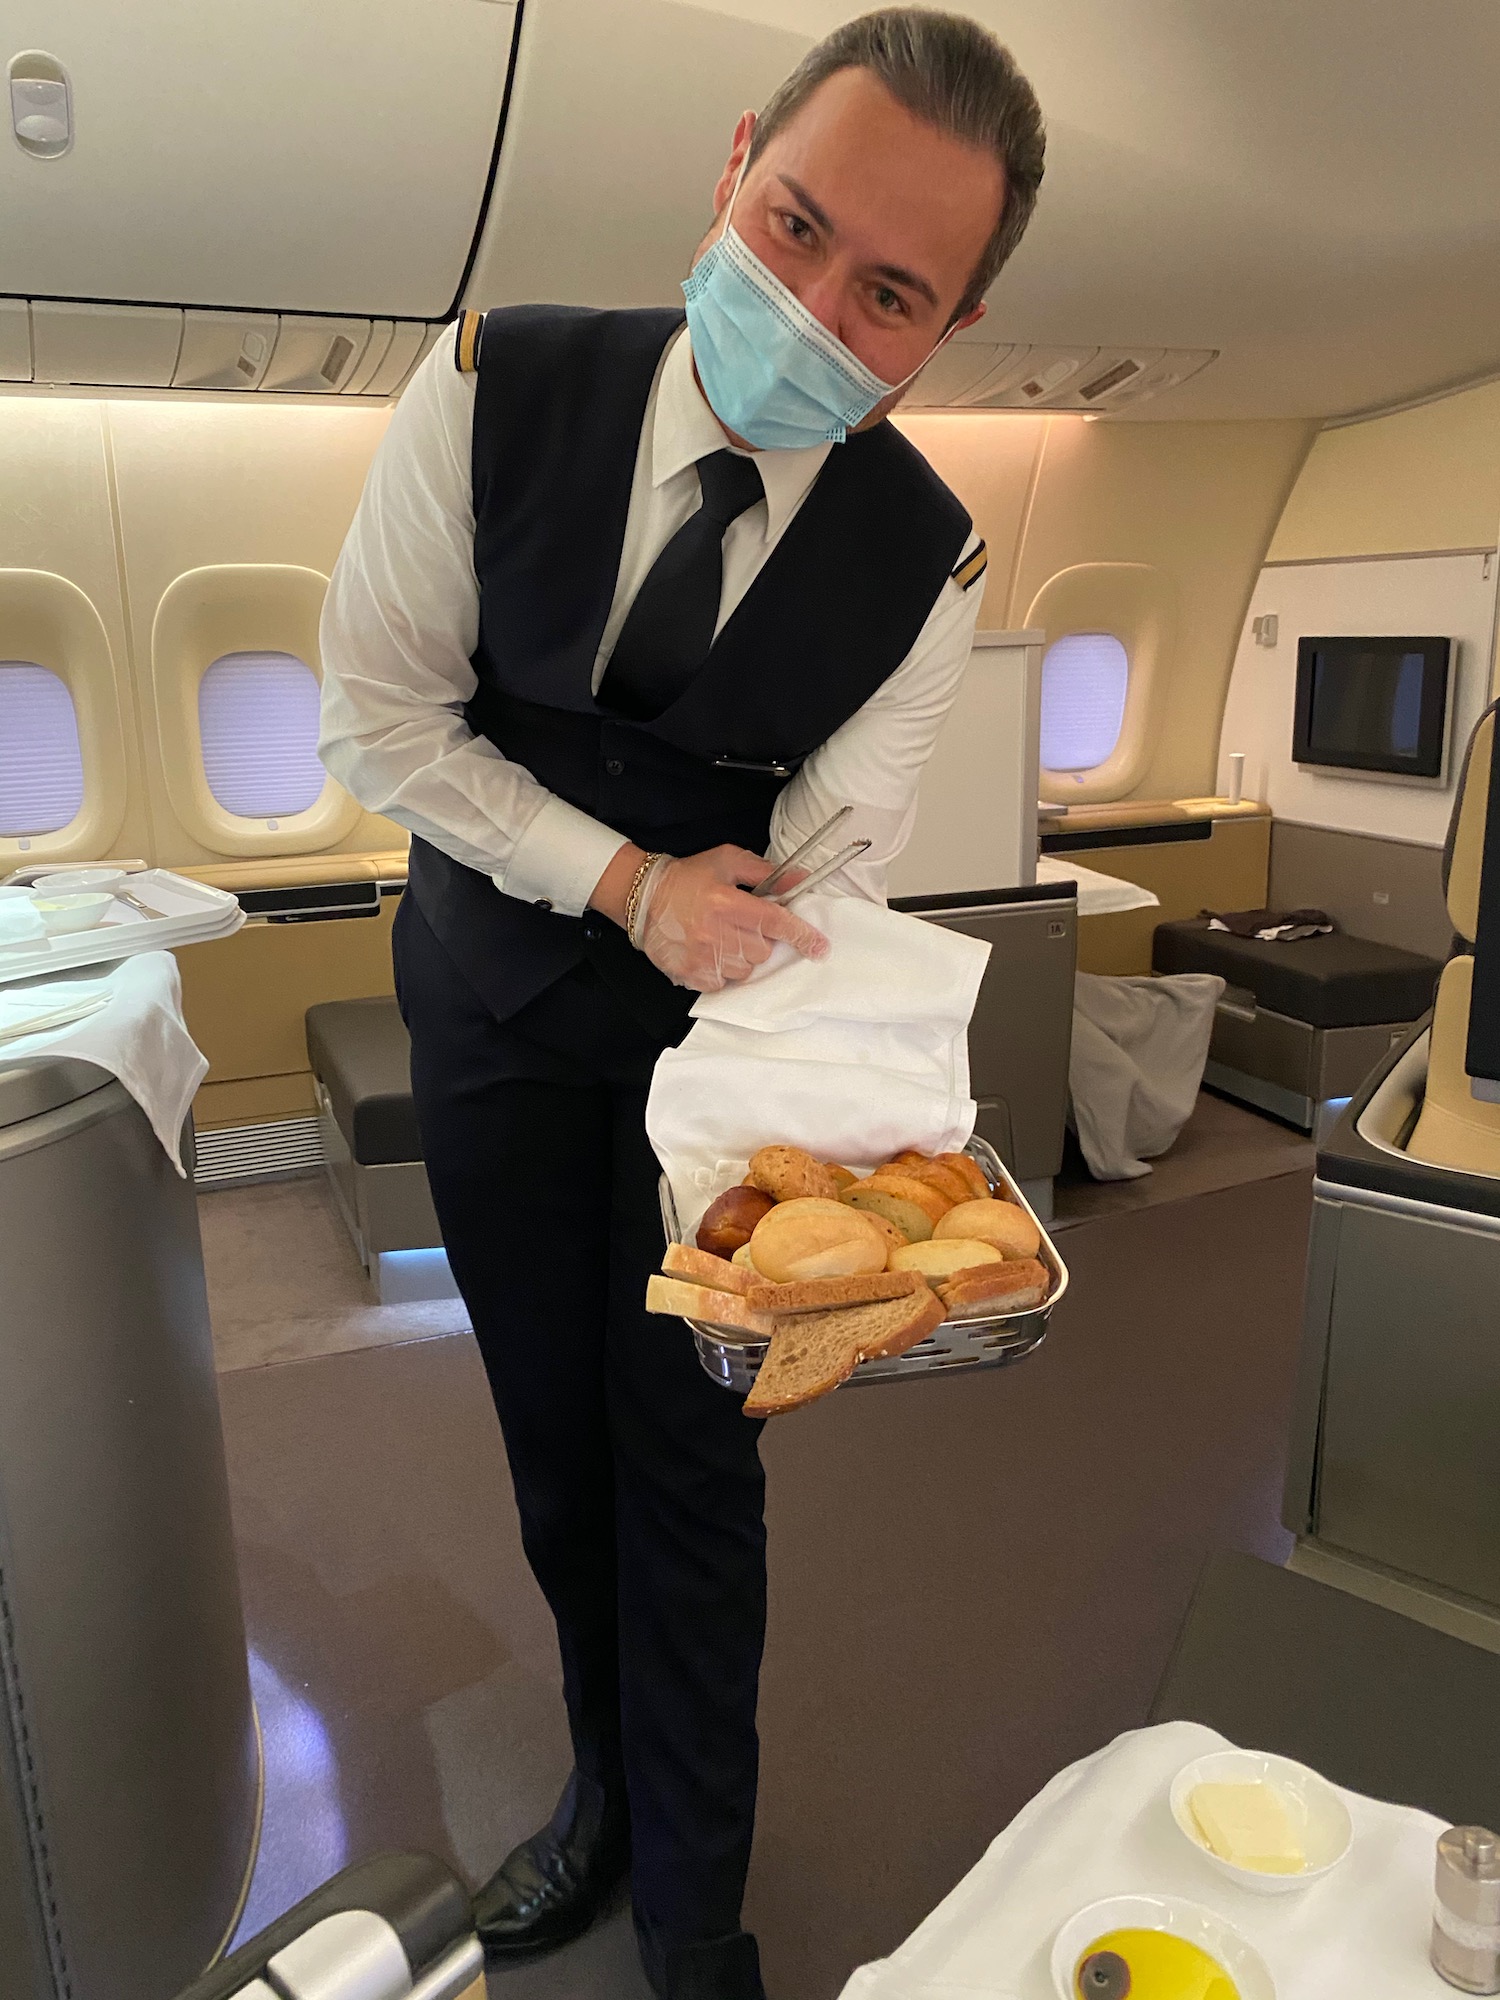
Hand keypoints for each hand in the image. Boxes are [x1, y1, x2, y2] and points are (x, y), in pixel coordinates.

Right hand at [635, 845, 828, 991]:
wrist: (642, 898)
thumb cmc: (687, 877)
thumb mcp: (726, 861)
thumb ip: (765, 872)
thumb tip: (800, 879)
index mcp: (726, 902)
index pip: (775, 923)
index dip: (801, 936)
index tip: (820, 948)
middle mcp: (716, 933)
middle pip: (762, 951)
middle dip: (759, 940)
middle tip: (740, 925)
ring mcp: (702, 958)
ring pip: (745, 969)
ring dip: (741, 956)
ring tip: (722, 938)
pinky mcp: (690, 974)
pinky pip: (723, 982)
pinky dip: (722, 971)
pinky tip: (709, 952)